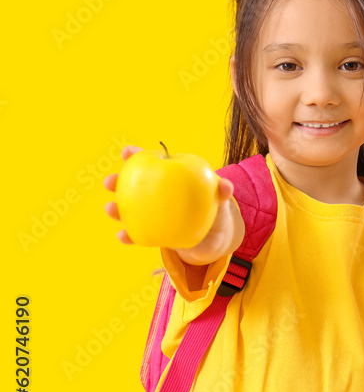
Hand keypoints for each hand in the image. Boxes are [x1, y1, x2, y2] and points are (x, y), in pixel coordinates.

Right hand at [104, 146, 236, 264]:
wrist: (214, 239)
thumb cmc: (216, 212)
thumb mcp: (221, 201)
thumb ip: (222, 192)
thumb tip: (225, 187)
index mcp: (170, 180)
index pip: (153, 163)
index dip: (138, 156)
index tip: (127, 152)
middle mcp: (156, 195)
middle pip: (132, 185)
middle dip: (118, 181)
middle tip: (110, 181)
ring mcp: (152, 215)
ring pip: (129, 209)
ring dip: (117, 209)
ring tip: (109, 209)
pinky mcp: (153, 234)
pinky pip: (138, 234)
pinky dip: (130, 235)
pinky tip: (123, 235)